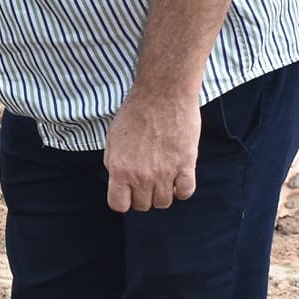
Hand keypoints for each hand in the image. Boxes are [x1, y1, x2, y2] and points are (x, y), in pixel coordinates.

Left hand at [104, 90, 201, 212]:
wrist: (162, 93)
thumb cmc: (135, 112)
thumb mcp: (112, 139)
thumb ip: (114, 164)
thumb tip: (118, 182)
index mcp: (119, 169)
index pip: (119, 205)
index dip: (124, 200)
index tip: (129, 192)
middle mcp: (141, 175)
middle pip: (143, 205)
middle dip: (143, 195)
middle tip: (147, 179)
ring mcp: (164, 172)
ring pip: (164, 202)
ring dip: (163, 193)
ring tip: (163, 176)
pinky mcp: (186, 164)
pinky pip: (186, 192)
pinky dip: (182, 189)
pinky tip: (179, 177)